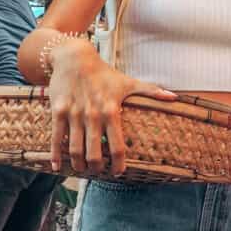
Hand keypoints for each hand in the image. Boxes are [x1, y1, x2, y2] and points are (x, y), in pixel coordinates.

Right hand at [47, 42, 176, 174]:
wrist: (75, 58)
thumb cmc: (104, 73)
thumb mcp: (129, 82)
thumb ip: (152, 91)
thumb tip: (174, 97)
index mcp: (112, 111)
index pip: (118, 146)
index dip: (119, 164)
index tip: (119, 173)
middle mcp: (93, 115)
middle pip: (94, 152)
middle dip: (97, 167)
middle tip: (99, 172)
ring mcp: (74, 114)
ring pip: (74, 149)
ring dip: (78, 164)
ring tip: (83, 170)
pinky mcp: (58, 112)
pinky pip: (56, 138)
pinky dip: (55, 155)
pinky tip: (57, 167)